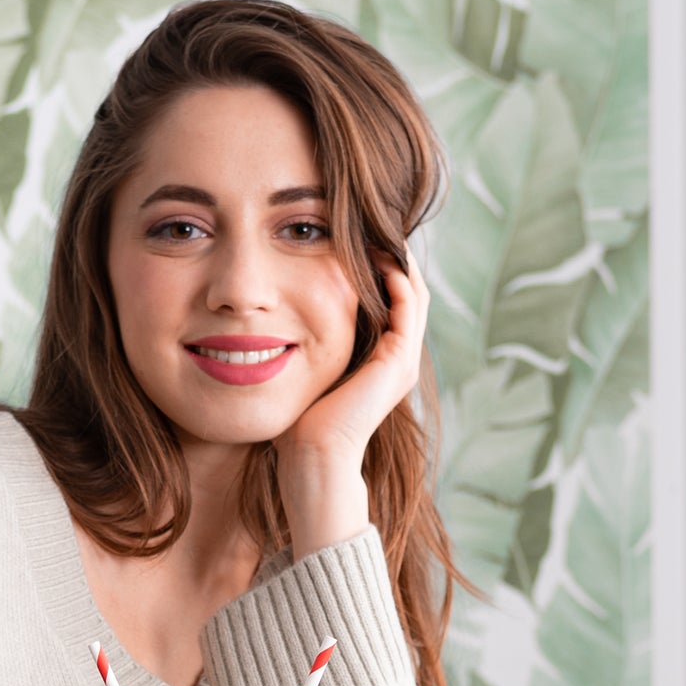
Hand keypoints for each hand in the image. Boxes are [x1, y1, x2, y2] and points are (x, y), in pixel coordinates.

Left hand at [273, 251, 430, 556]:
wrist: (313, 460)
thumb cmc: (299, 427)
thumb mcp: (302, 374)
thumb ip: (303, 349)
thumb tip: (271, 323)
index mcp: (380, 362)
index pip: (390, 301)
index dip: (376, 268)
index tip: (351, 240)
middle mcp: (398, 360)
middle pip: (408, 290)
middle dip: (389, 255)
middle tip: (367, 225)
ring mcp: (403, 361)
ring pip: (414, 292)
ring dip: (396, 258)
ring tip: (375, 231)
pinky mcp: (398, 363)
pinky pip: (408, 305)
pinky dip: (396, 276)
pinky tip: (376, 255)